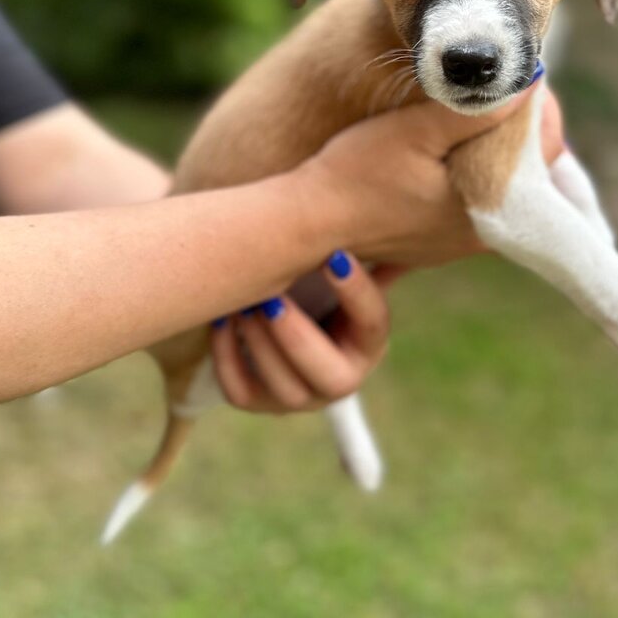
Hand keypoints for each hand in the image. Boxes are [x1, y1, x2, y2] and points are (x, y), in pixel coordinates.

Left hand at [211, 251, 402, 412]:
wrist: (284, 314)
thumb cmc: (317, 280)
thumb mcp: (342, 268)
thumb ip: (368, 248)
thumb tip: (395, 215)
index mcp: (369, 343)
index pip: (373, 323)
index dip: (356, 290)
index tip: (333, 254)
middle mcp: (342, 378)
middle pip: (334, 379)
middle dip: (300, 338)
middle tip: (273, 298)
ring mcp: (300, 397)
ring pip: (286, 390)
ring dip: (261, 346)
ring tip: (244, 304)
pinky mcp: (259, 401)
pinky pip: (242, 392)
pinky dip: (227, 357)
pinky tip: (222, 320)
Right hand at [298, 81, 562, 266]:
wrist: (306, 220)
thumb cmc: (357, 172)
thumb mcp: (416, 131)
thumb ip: (474, 111)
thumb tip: (528, 84)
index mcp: (489, 212)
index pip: (545, 158)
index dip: (538, 115)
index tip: (521, 81)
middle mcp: (481, 236)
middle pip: (526, 174)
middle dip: (517, 132)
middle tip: (502, 89)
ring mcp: (456, 243)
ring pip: (497, 187)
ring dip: (492, 152)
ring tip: (477, 112)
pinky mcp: (434, 241)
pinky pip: (469, 202)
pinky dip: (467, 173)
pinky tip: (447, 148)